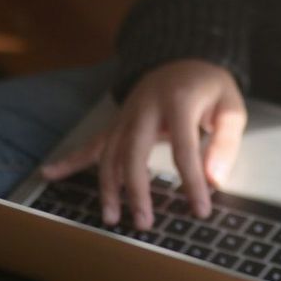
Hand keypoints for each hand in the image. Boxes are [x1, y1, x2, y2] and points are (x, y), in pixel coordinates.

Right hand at [40, 59, 246, 229]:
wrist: (184, 57)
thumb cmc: (210, 87)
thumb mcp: (231, 107)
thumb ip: (225, 142)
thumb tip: (215, 180)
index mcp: (179, 101)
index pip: (183, 148)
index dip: (191, 182)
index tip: (200, 210)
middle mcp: (145, 107)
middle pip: (134, 152)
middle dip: (136, 191)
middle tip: (144, 222)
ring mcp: (127, 114)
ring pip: (110, 153)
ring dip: (108, 187)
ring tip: (112, 218)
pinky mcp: (118, 121)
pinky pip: (92, 143)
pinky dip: (71, 160)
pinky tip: (49, 173)